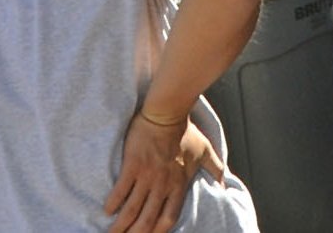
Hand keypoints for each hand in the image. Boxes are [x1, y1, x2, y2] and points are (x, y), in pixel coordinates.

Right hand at [103, 108, 220, 232]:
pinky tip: (108, 210)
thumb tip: (225, 185)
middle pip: (148, 220)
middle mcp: (163, 185)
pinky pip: (121, 189)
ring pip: (132, 209)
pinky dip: (114, 202)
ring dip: (121, 224)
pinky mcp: (133, 165)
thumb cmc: (186, 132)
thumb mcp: (205, 152)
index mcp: (178, 185)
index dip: (158, 232)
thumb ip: (215, 170)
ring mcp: (147, 176)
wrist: (167, 112)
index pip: (168, 218)